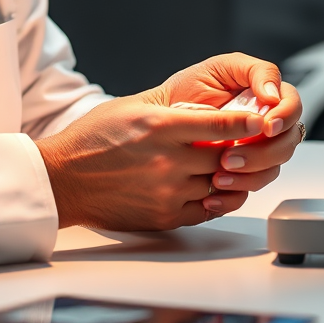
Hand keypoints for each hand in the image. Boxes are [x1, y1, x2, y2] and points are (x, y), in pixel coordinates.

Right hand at [34, 53, 301, 230]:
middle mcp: (167, 161)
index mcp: (159, 127)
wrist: (64, 179)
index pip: (219, 126)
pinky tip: (215, 188)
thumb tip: (205, 107)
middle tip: (247, 143)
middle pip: (224, 157)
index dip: (244, 124)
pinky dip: (216, 199)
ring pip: (219, 184)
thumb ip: (169, 108)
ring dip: (227, 175)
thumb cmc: (92, 139)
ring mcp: (167, 192)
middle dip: (237, 150)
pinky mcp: (164, 216)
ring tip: (229, 165)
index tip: (259, 121)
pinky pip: (206, 210)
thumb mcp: (129, 106)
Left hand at [155, 53, 302, 209]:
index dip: (285, 118)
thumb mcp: (221, 67)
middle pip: (286, 144)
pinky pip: (250, 189)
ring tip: (221, 172)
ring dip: (250, 174)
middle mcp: (265, 126)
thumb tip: (274, 95)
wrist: (160, 115)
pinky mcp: (241, 173)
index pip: (293, 108)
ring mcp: (254, 151)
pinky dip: (236, 192)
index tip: (268, 126)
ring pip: (271, 169)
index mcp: (267, 98)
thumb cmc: (189, 87)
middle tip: (234, 153)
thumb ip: (255, 72)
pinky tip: (218, 188)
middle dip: (263, 152)